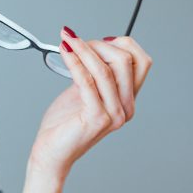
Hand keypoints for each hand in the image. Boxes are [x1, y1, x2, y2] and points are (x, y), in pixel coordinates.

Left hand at [27, 31, 152, 182]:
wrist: (51, 152)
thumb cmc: (64, 124)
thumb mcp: (84, 91)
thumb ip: (95, 73)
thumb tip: (95, 45)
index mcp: (127, 100)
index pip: (141, 62)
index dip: (122, 44)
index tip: (97, 39)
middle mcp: (125, 108)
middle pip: (126, 61)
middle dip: (99, 44)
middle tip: (75, 41)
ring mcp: (113, 114)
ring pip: (105, 69)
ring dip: (83, 49)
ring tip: (67, 41)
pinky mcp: (96, 118)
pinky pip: (87, 81)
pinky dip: (75, 62)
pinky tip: (64, 53)